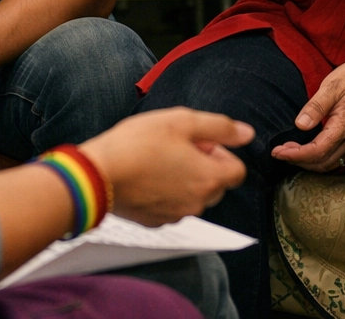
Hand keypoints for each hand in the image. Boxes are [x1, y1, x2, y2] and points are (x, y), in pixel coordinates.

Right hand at [81, 107, 253, 226]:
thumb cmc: (138, 144)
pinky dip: (165, 192)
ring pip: (193, 195)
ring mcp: (176, 215)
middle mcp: (198, 203)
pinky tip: (146, 176)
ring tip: (157, 160)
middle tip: (176, 147)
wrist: (97, 175)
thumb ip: (220, 127)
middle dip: (203, 165)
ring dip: (184, 179)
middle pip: (215, 184)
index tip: (199, 142)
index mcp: (209, 178)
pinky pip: (172, 205)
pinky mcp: (156, 222)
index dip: (221, 152)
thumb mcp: (182, 121)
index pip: (237, 171)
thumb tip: (247, 134)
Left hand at [271, 53, 344, 171]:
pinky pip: (338, 159)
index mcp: (344, 125)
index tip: (277, 152)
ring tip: (291, 151)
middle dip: (298, 161)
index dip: (295, 155)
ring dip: (309, 162)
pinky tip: (310, 151)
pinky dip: (321, 160)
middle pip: (322, 162)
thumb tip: (300, 125)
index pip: (317, 150)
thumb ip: (316, 105)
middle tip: (280, 151)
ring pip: (330, 164)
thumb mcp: (333, 84)